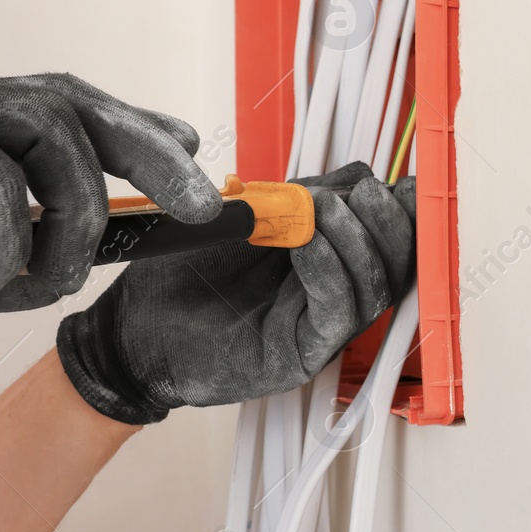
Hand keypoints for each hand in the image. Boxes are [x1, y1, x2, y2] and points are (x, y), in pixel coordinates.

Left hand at [56, 162, 415, 423]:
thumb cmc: (182, 276)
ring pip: (373, 288)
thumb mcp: (248, 218)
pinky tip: (308, 243)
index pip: (390, 239)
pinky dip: (330, 272)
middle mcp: (333, 297)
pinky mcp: (299, 355)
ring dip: (359, 242)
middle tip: (368, 193)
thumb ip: (298, 200)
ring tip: (328, 209)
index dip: (400, 211)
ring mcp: (318, 329)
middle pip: (396, 266)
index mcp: (329, 263)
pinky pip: (336, 314)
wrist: (130, 329)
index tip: (393, 181)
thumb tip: (355, 176)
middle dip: (391, 224)